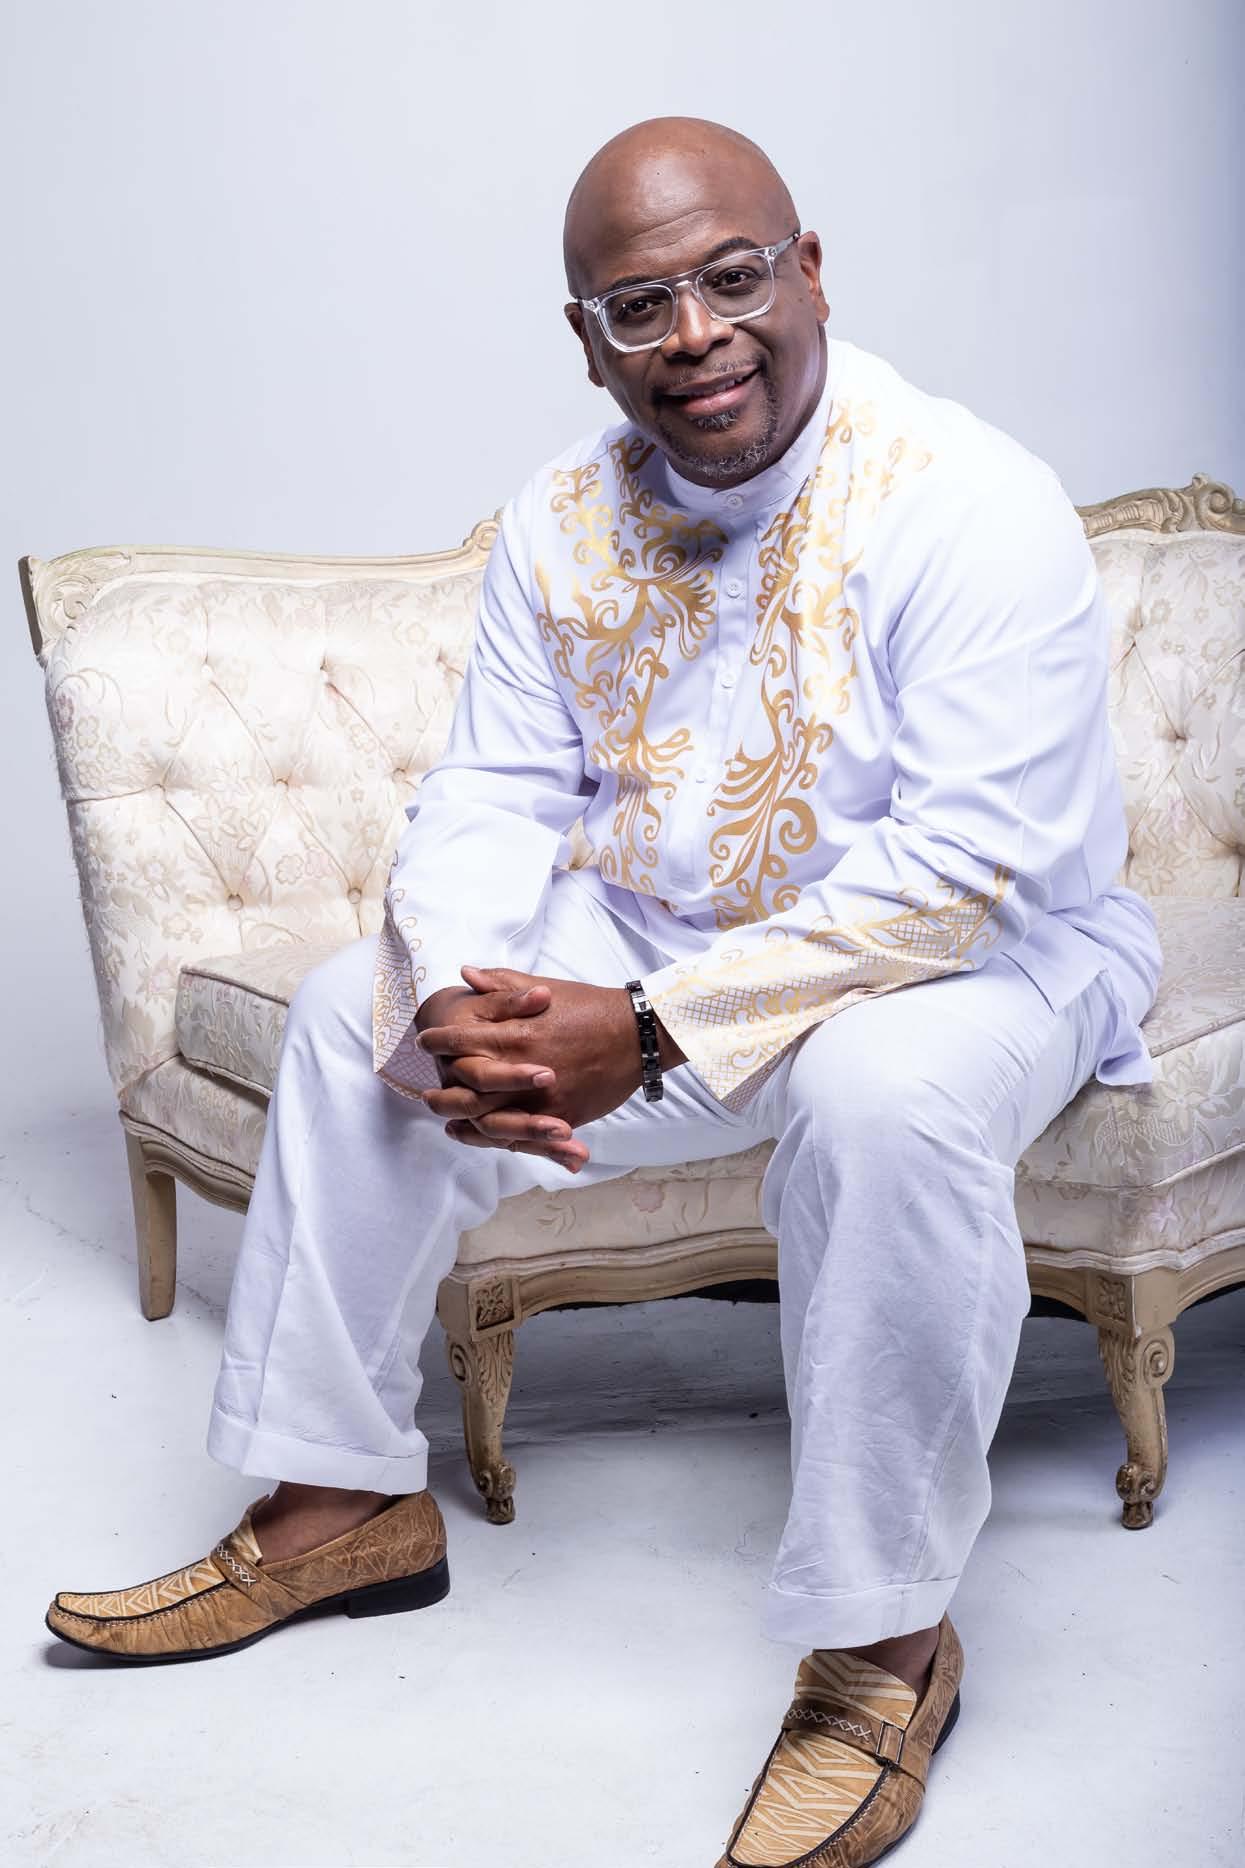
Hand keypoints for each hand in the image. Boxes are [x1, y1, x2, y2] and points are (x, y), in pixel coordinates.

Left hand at [420, 966, 656, 1163]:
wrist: (637, 1034)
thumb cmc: (590, 1007)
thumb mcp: (544, 987)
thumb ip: (502, 985)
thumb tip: (466, 974)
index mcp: (516, 1033)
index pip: (462, 1040)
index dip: (439, 1041)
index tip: (424, 1040)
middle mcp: (522, 1068)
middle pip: (466, 1087)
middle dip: (442, 1091)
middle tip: (424, 1093)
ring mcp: (541, 1098)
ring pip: (488, 1117)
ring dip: (461, 1119)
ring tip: (444, 1119)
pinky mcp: (560, 1117)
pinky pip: (521, 1136)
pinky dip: (494, 1139)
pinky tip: (476, 1136)